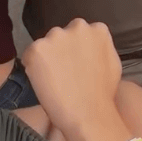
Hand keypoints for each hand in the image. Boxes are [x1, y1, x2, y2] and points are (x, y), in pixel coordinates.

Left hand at [22, 19, 122, 140]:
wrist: (88, 114)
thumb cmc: (103, 94)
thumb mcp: (112, 62)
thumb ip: (100, 47)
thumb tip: (92, 44)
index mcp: (97, 29)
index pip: (79, 32)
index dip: (74, 49)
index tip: (75, 63)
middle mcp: (77, 26)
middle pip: (61, 36)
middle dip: (59, 50)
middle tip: (63, 72)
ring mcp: (56, 36)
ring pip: (45, 45)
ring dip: (46, 58)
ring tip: (54, 80)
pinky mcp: (37, 49)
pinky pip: (29, 56)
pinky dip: (32, 68)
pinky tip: (44, 83)